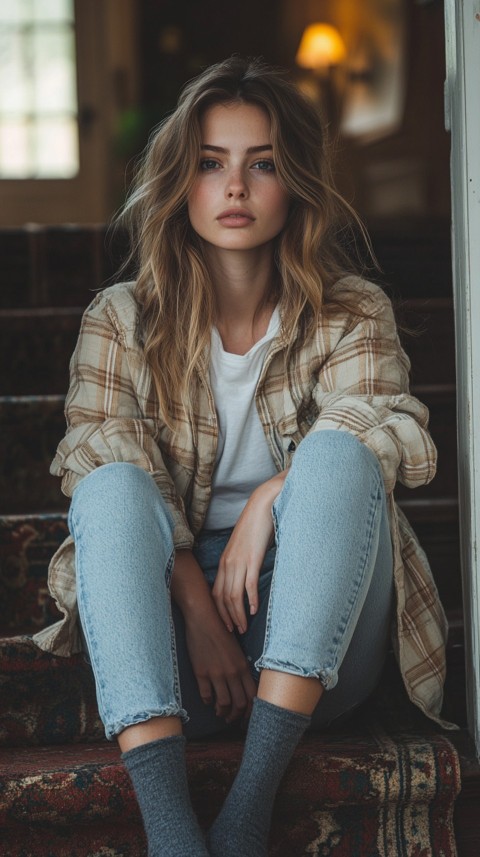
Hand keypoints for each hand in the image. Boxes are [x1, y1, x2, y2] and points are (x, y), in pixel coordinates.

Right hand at [184, 612, 256, 721]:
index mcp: (243, 666)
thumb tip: (243, 686)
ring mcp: (216, 673)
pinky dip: (208, 702)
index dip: (251, 711)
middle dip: (236, 716)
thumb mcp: (237, 650)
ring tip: (219, 713)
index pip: (253, 696)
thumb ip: (240, 668)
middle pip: (240, 704)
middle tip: (232, 720)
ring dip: (222, 712)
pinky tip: (208, 700)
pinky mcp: (201, 673)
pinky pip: (206, 695)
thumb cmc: (221, 632)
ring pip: (223, 703)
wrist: (203, 619)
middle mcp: (232, 672)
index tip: (247, 718)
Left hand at [212, 471, 286, 634]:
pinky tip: (254, 610)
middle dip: (227, 618)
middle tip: (235, 633)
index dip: (220, 612)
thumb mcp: (245, 547)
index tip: (227, 625)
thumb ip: (244, 563)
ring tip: (244, 628)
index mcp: (224, 561)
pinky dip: (251, 600)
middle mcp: (228, 563)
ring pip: (233, 595)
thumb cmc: (256, 526)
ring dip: (238, 614)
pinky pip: (248, 585)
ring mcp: (239, 561)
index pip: (216, 593)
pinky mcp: (252, 558)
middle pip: (222, 598)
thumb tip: (248, 578)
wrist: (262, 504)